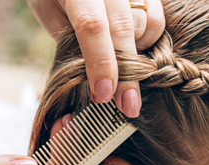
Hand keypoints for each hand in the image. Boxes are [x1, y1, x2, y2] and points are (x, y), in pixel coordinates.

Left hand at [29, 0, 164, 117]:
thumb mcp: (50, 13)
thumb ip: (71, 39)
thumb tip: (92, 80)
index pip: (91, 26)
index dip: (100, 63)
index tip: (103, 95)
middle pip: (124, 28)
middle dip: (128, 73)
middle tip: (128, 106)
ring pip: (147, 23)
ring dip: (140, 56)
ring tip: (127, 73)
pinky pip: (158, 17)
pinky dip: (151, 39)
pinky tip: (137, 51)